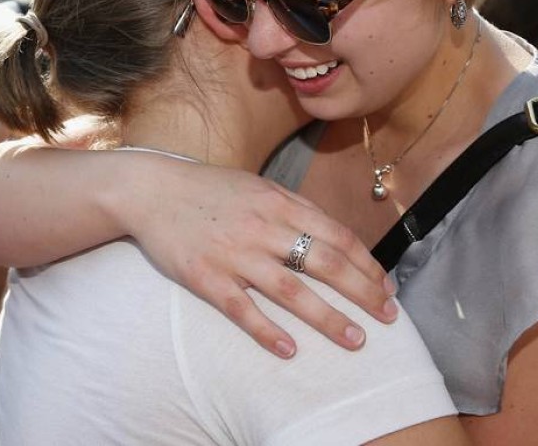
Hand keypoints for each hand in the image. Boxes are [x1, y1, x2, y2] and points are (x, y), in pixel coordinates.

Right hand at [113, 162, 397, 357]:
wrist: (149, 190)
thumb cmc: (205, 190)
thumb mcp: (255, 187)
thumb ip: (292, 209)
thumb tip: (333, 238)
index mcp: (277, 203)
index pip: (336, 236)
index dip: (367, 264)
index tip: (387, 288)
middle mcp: (261, 227)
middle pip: (324, 263)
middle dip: (363, 292)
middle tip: (388, 318)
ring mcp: (233, 253)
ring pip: (291, 290)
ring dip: (328, 318)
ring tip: (356, 340)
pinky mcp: (205, 275)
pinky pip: (242, 308)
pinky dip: (267, 331)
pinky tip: (289, 350)